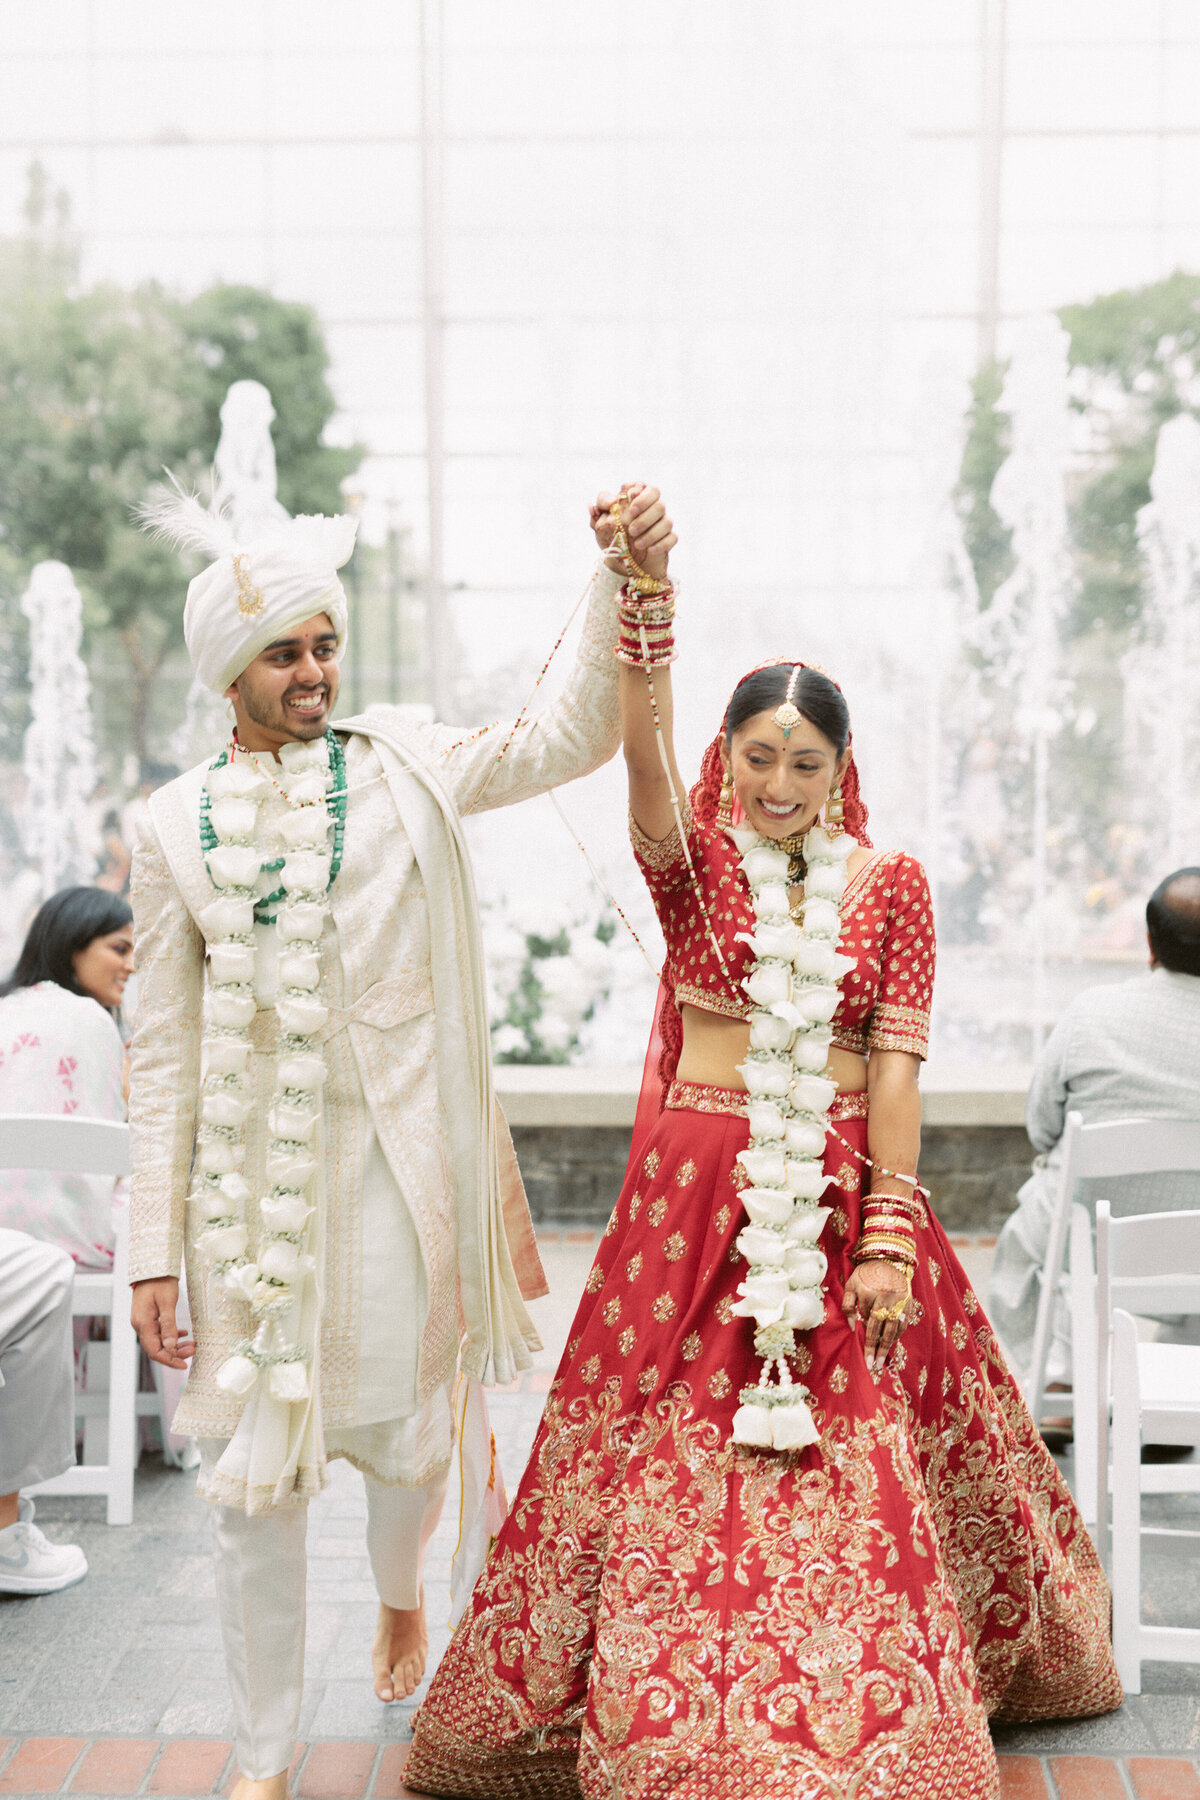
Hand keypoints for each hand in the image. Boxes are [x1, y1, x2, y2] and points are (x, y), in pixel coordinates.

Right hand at [131, 1277, 194, 1370]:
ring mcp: (142, 1321)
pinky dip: (171, 1335)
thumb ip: (169, 1325)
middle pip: (156, 1348)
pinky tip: (183, 1334)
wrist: (153, 1267)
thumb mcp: (167, 1302)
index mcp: (142, 1323)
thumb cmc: (160, 1281)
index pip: (154, 1350)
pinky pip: (158, 1332)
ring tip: (191, 1344)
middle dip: (175, 1353)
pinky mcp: (147, 1316)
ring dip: (174, 1345)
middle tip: (193, 1351)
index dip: (169, 1360)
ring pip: (159, 1341)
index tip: (184, 1365)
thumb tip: (171, 1346)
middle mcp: (140, 1324)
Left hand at [590, 483, 676, 580]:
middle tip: (631, 530)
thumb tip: (612, 501)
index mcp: (638, 499)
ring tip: (637, 544)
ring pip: (667, 522)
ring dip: (651, 534)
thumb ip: (602, 504)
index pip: (646, 489)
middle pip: (659, 504)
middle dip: (646, 517)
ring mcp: (662, 523)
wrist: (622, 559)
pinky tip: (649, 550)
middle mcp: (653, 509)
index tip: (630, 509)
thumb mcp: (602, 518)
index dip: (641, 497)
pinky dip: (661, 544)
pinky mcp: (668, 538)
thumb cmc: (613, 533)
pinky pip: (672, 538)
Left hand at [842, 1259, 910, 1374]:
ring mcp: (899, 1300)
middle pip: (882, 1328)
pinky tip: (892, 1343)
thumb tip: (854, 1326)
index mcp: (870, 1293)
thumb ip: (848, 1304)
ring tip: (884, 1359)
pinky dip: (898, 1334)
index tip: (865, 1357)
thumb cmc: (866, 1273)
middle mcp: (886, 1298)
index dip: (867, 1339)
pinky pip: (904, 1322)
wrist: (889, 1258)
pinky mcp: (909, 1302)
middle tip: (875, 1365)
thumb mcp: (851, 1284)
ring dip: (889, 1345)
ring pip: (894, 1327)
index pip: (868, 1322)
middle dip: (878, 1348)